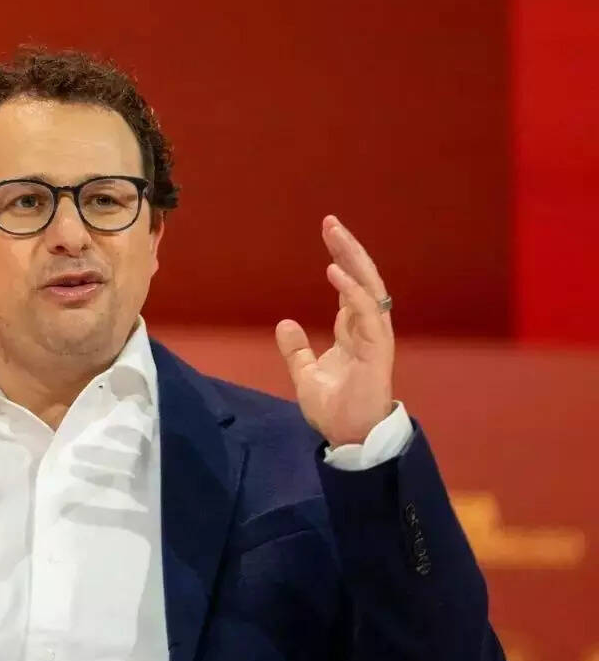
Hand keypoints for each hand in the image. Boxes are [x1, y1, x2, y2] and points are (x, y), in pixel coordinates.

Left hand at [275, 216, 394, 446]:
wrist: (348, 437)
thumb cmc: (334, 408)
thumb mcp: (306, 374)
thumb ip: (296, 350)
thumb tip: (284, 324)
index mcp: (353, 331)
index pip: (350, 286)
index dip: (341, 259)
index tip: (328, 234)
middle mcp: (367, 328)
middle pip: (362, 279)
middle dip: (348, 249)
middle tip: (331, 222)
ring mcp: (374, 337)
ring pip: (369, 288)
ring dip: (353, 260)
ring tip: (335, 235)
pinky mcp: (376, 350)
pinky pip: (366, 314)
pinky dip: (352, 292)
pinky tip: (334, 272)